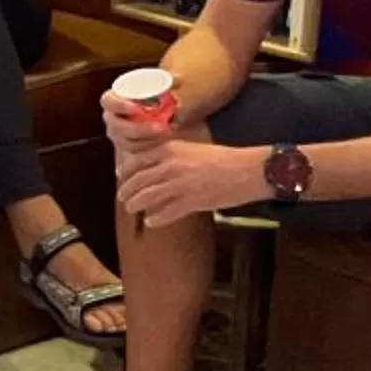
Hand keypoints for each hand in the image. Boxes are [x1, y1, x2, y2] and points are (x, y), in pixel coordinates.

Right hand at [99, 91, 174, 163]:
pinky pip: (134, 157)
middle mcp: (114, 121)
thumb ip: (170, 84)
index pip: (108, 101)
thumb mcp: (165, 92)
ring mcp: (120, 139)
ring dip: (146, 141)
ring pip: (127, 144)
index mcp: (116, 102)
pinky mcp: (129, 154)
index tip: (135, 108)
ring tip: (167, 136)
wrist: (167, 125)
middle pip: (117, 127)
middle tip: (160, 127)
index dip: (119, 105)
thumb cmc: (160, 104)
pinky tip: (165, 147)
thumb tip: (179, 79)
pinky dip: (149, 153)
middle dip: (138, 129)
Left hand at [116, 137, 265, 227]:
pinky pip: (165, 212)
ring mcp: (180, 184)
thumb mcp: (191, 148)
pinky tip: (151, 221)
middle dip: (127, 191)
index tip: (121, 178)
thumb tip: (151, 164)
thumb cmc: (223, 159)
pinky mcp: (191, 201)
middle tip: (123, 198)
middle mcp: (170, 165)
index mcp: (169, 149)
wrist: (249, 169)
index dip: (126, 172)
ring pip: (146, 197)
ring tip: (133, 209)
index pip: (136, 161)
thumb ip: (170, 154)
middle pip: (137, 181)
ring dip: (136, 205)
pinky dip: (155, 219)